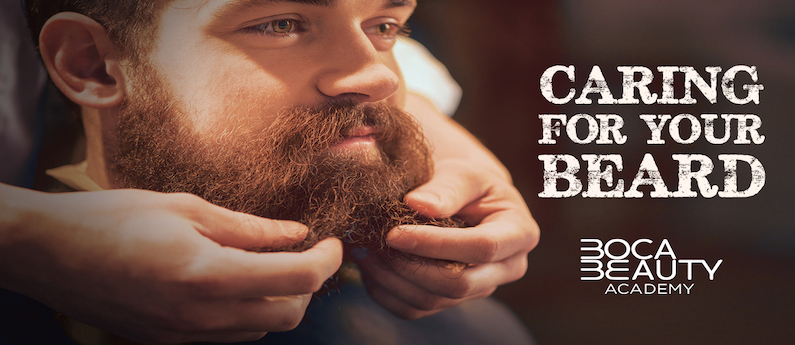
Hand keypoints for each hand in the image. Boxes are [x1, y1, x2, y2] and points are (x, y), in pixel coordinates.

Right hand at [0, 185, 341, 342]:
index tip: (333, 242)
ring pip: (261, 331)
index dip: (327, 261)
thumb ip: (249, 227)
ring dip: (281, 301)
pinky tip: (239, 283)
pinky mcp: (170, 341)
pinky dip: (250, 313)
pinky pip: (230, 336)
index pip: (297, 280)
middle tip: (307, 254)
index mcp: (208, 274)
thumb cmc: (112, 218)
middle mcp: (201, 315)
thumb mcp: (187, 208)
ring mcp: (184, 334)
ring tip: (273, 266)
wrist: (49, 252)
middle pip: (288, 316)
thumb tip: (296, 234)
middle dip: (310, 286)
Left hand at [355, 160, 538, 318]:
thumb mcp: (464, 173)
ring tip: (363, 250)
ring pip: (432, 301)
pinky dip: (386, 292)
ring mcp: (478, 289)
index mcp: (519, 234)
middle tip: (374, 243)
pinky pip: (414, 310)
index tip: (395, 233)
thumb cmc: (467, 183)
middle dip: (411, 266)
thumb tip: (418, 205)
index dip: (437, 244)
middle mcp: (506, 269)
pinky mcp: (450, 301)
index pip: (482, 248)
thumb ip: (446, 187)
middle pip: (459, 284)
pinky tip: (369, 266)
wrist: (464, 199)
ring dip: (392, 279)